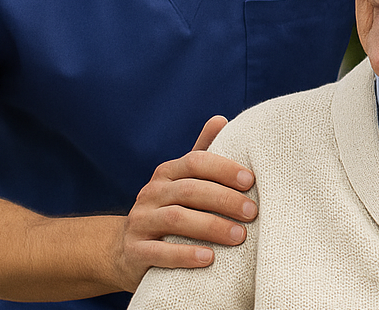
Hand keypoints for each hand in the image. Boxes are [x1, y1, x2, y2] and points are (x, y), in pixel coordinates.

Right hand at [112, 116, 257, 291]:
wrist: (126, 250)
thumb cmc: (170, 209)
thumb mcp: (184, 181)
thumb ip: (203, 152)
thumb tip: (221, 118)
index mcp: (167, 172)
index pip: (196, 162)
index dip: (224, 169)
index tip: (251, 181)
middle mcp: (150, 193)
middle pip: (190, 190)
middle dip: (225, 200)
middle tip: (253, 212)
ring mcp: (139, 222)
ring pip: (176, 219)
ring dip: (211, 227)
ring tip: (239, 236)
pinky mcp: (134, 252)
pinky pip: (159, 252)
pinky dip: (185, 255)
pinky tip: (208, 258)